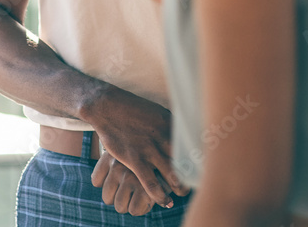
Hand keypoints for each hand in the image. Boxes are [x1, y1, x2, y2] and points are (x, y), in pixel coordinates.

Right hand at [82, 88, 189, 207]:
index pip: (191, 144)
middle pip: (186, 162)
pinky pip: (151, 183)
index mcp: (170, 123)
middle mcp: (162, 136)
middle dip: (192, 175)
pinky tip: (165, 202)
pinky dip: (160, 196)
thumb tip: (184, 134)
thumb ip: (170, 125)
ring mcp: (148, 148)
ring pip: (173, 176)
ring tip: (181, 193)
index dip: (199, 158)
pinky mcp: (134, 158)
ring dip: (180, 188)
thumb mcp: (155, 111)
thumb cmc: (131, 109)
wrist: (106, 106)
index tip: (201, 166)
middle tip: (195, 182)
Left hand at [91, 153, 156, 215]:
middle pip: (107, 198)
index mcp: (109, 156)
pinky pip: (134, 210)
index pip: (96, 182)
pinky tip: (148, 198)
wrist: (170, 155)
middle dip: (119, 198)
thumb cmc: (144, 158)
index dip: (109, 185)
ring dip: (130, 205)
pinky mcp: (145, 189)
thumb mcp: (125, 153)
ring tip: (140, 193)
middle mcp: (118, 165)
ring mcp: (130, 177)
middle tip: (132, 189)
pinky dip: (141, 209)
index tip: (119, 181)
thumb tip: (100, 182)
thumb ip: (111, 165)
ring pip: (119, 206)